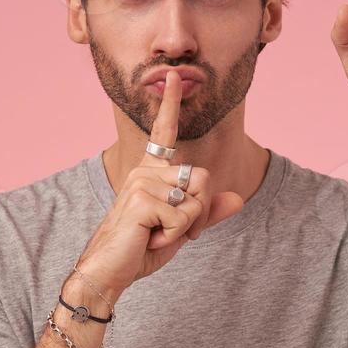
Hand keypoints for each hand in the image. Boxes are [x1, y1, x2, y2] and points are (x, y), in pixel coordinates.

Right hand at [72, 69, 244, 296]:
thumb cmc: (141, 248)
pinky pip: (185, 216)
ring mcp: (142, 182)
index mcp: (151, 172)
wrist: (110, 271)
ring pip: (197, 198)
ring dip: (187, 227)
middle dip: (201, 213)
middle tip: (173, 231)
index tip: (173, 76)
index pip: (164, 134)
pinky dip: (176, 235)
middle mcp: (146, 171)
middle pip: (203, 178)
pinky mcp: (143, 199)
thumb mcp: (182, 230)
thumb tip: (238, 199)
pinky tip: (151, 238)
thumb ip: (208, 214)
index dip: (170, 104)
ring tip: (157, 234)